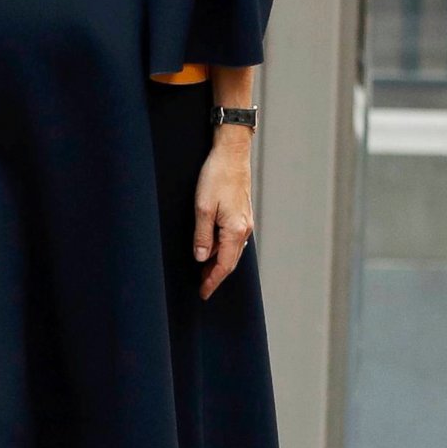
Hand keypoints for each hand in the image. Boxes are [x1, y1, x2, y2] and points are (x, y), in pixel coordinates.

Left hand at [193, 131, 254, 299]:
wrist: (232, 153)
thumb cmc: (216, 177)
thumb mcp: (202, 207)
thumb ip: (202, 235)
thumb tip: (201, 258)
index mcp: (235, 230)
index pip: (224, 265)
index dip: (213, 281)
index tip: (203, 294)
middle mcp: (244, 229)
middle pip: (230, 261)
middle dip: (216, 276)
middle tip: (202, 288)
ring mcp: (245, 221)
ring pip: (232, 250)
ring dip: (219, 263)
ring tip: (203, 272)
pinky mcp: (242, 214)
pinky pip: (232, 239)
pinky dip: (222, 249)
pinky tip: (211, 249)